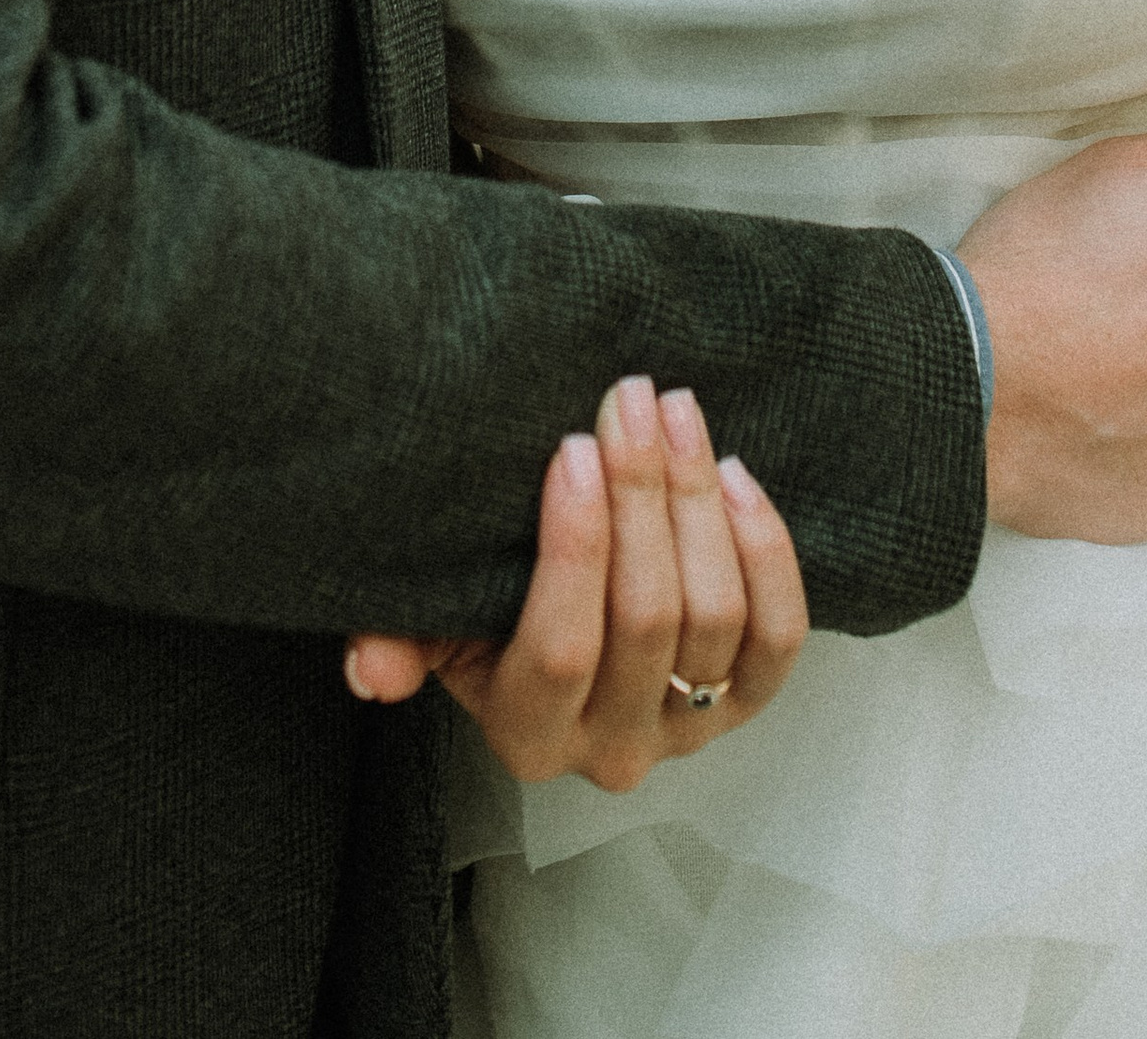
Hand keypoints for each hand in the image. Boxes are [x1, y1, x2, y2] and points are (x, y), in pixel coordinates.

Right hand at [342, 375, 807, 790]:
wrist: (574, 637)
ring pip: (715, 617)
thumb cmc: (493, 610)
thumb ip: (399, 635)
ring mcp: (689, 727)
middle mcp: (614, 747)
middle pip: (647, 617)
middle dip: (642, 493)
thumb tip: (369, 669)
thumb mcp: (434, 621)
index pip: (560, 647)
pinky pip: (777, 635)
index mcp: (529, 734)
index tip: (574, 446)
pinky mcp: (748, 700)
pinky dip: (764, 551)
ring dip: (698, 501)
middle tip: (631, 399)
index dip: (576, 545)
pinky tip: (734, 476)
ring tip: (677, 414)